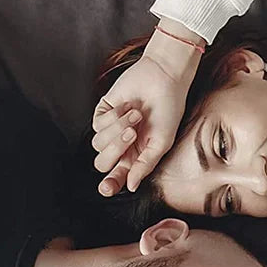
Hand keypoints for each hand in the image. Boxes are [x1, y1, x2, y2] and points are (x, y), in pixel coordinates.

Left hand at [92, 23, 202, 194]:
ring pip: (98, 143)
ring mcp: (110, 131)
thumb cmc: (168, 110)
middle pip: (102, 162)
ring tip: (136, 116)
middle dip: (115, 150)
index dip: (109, 185)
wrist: (163, 78)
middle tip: (132, 134)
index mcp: (134, 158)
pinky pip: (98, 124)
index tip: (106, 188)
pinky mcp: (103, 113)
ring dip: (117, 129)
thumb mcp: (161, 143)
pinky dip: (114, 116)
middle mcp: (120, 147)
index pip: (116, 177)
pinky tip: (128, 107)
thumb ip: (145, 165)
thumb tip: (131, 186)